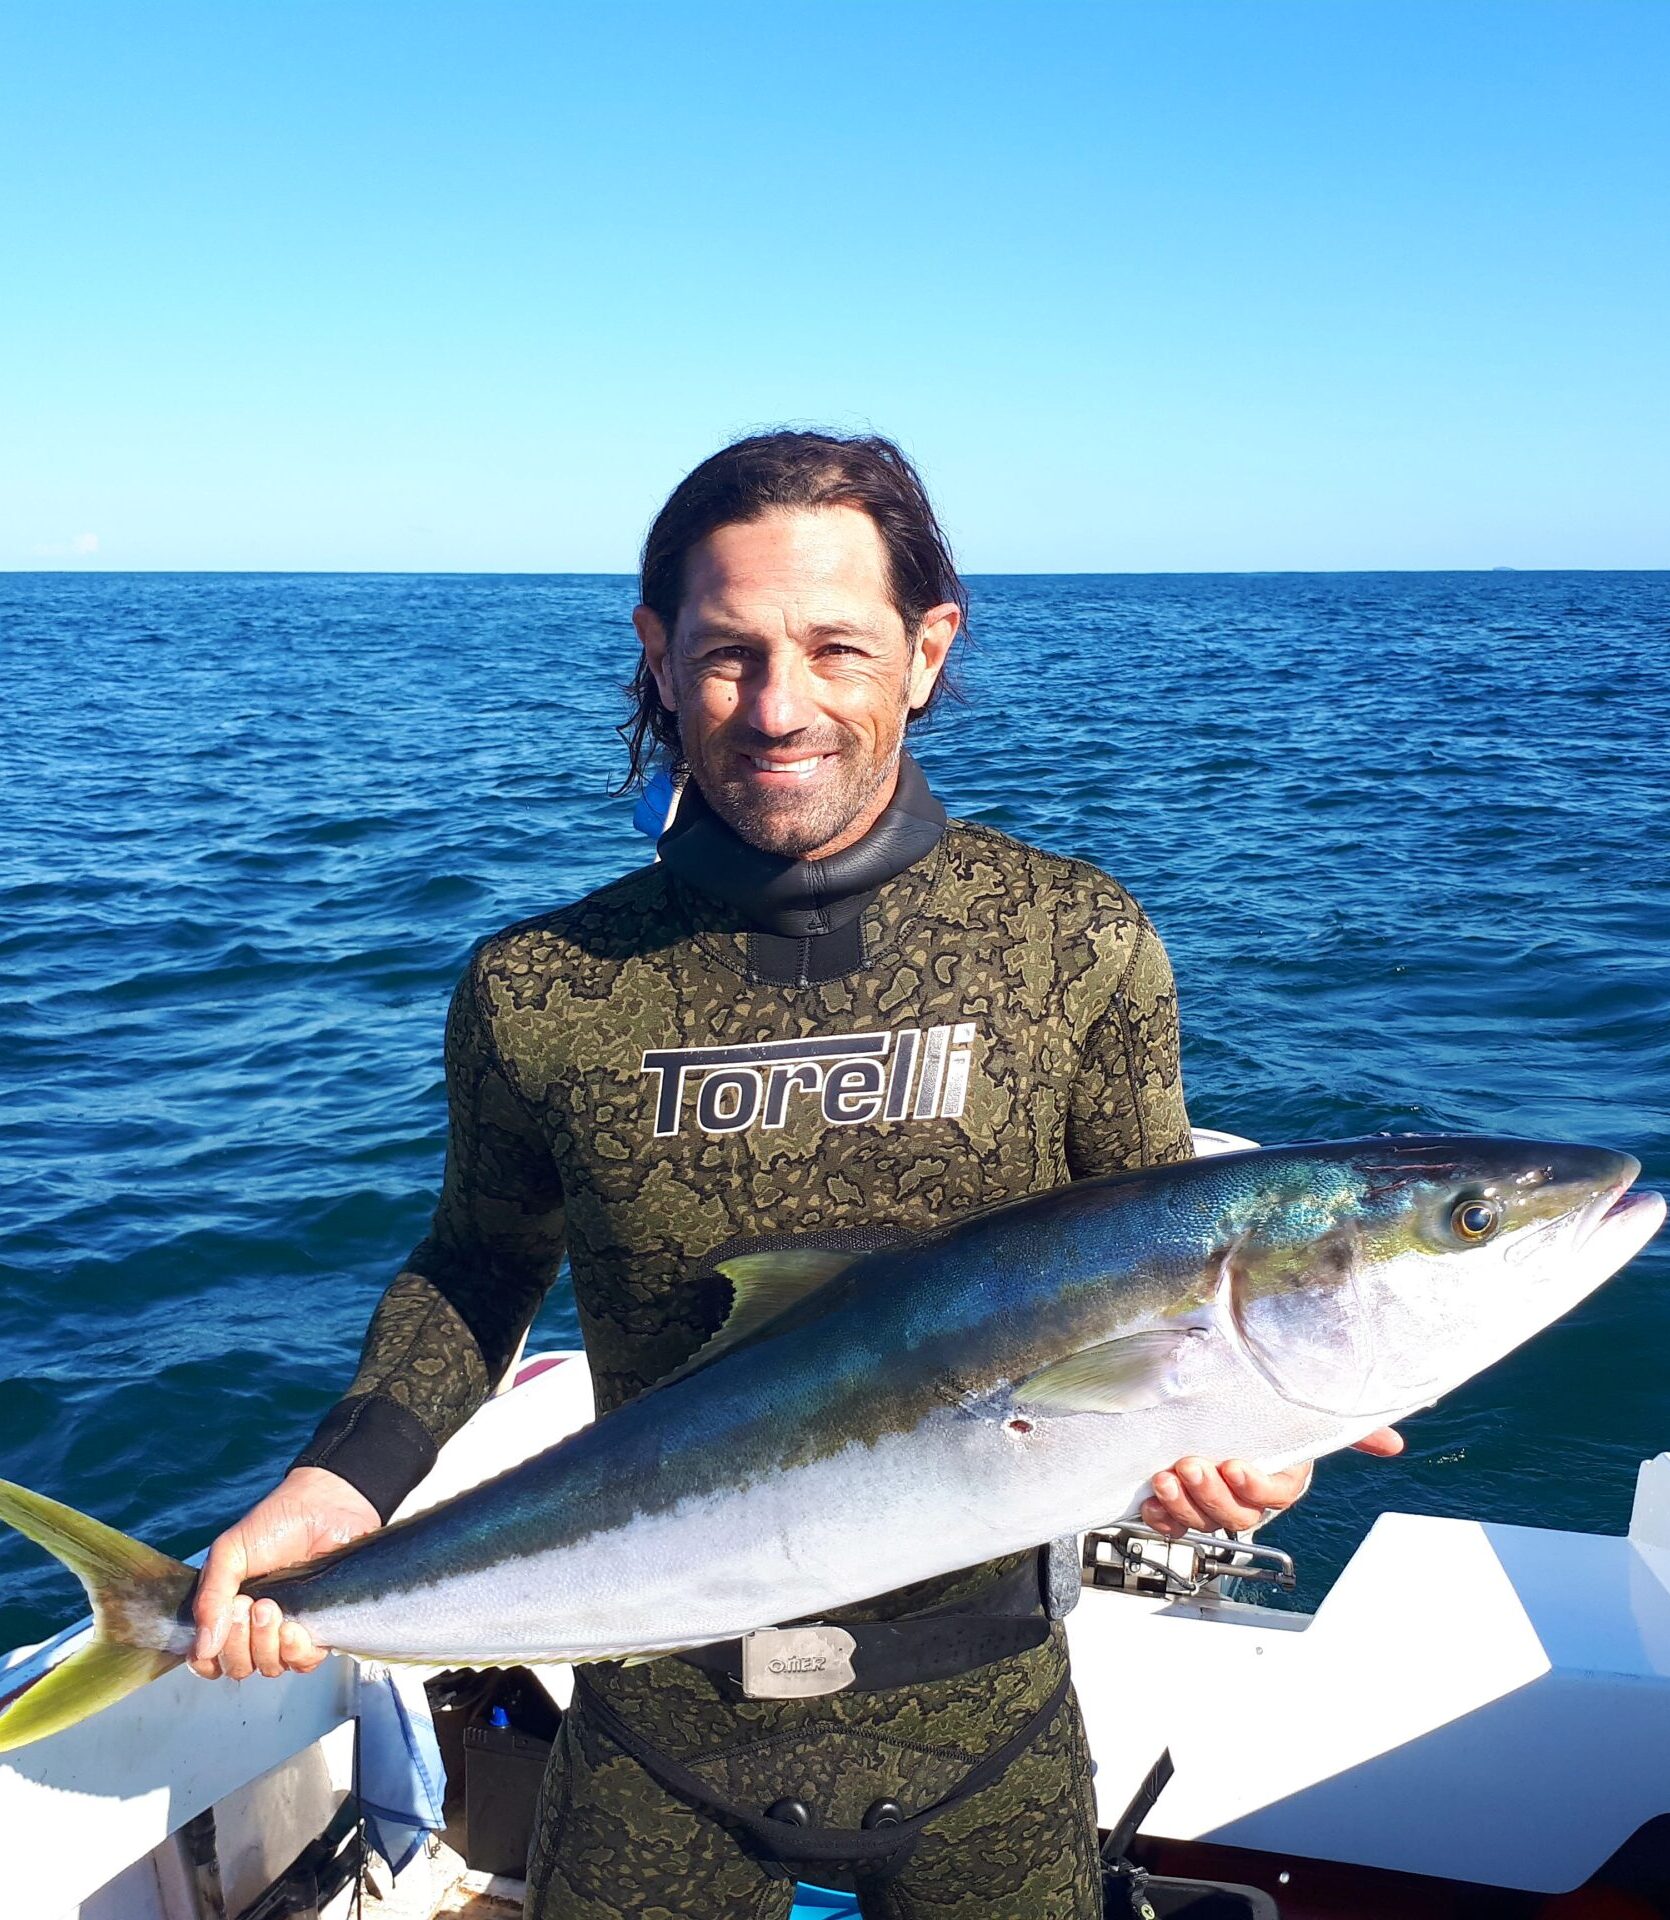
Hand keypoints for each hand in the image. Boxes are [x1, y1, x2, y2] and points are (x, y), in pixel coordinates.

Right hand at [189, 1467, 379, 1679]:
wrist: (325, 1505)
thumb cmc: (275, 1523)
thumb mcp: (229, 1553)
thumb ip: (210, 1598)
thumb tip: (203, 1647)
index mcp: (226, 1612)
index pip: (208, 1659)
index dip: (209, 1655)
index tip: (224, 1617)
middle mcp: (254, 1629)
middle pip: (238, 1667)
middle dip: (239, 1642)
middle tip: (250, 1604)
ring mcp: (286, 1630)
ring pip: (269, 1667)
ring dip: (266, 1644)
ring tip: (271, 1607)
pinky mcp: (318, 1630)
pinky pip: (303, 1662)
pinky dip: (295, 1651)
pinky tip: (295, 1627)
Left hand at [1140, 1427, 1404, 1537]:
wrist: (1219, 1420)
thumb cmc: (1264, 1421)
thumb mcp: (1301, 1418)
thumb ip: (1345, 1428)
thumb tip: (1393, 1443)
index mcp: (1279, 1482)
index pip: (1274, 1495)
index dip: (1254, 1487)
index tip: (1235, 1466)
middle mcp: (1246, 1500)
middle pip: (1235, 1516)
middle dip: (1212, 1495)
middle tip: (1192, 1467)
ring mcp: (1212, 1505)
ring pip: (1202, 1522)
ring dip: (1183, 1504)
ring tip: (1165, 1479)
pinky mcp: (1181, 1505)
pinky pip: (1173, 1523)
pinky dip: (1162, 1517)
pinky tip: (1152, 1503)